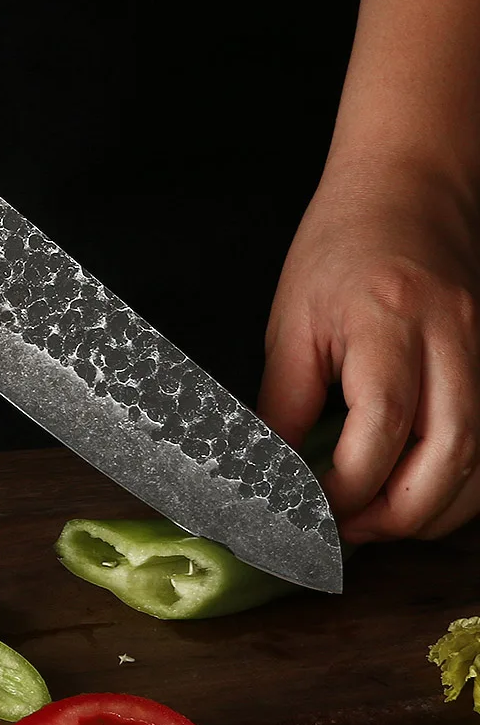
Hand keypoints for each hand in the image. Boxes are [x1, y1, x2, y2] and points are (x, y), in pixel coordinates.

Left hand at [257, 152, 479, 543]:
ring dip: (427, 510)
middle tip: (339, 533)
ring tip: (368, 521)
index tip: (303, 512)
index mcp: (389, 318)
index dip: (344, 488)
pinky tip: (410, 494)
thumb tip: (270, 473)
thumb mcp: (292, 322)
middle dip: (395, 515)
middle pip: (449, 458)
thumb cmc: (337, 248)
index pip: (381, 428)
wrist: (405, 191)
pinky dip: (454, 485)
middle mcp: (452, 338)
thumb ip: (283, 402)